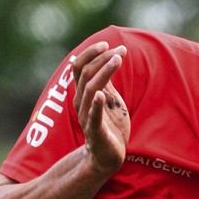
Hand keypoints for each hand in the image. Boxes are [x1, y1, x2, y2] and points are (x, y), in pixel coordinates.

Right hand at [72, 42, 129, 174]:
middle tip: (119, 50)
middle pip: (85, 75)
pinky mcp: (96, 132)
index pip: (79, 67)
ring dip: (103, 73)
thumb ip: (106, 79)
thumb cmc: (109, 124)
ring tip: (116, 60)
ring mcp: (87, 117)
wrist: (107, 155)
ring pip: (90, 90)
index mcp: (83, 93)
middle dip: (101, 60)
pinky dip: (96, 106)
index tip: (107, 43)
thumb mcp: (109, 97)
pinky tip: (101, 95)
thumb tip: (109, 55)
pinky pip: (93, 118)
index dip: (91, 54)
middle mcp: (81, 103)